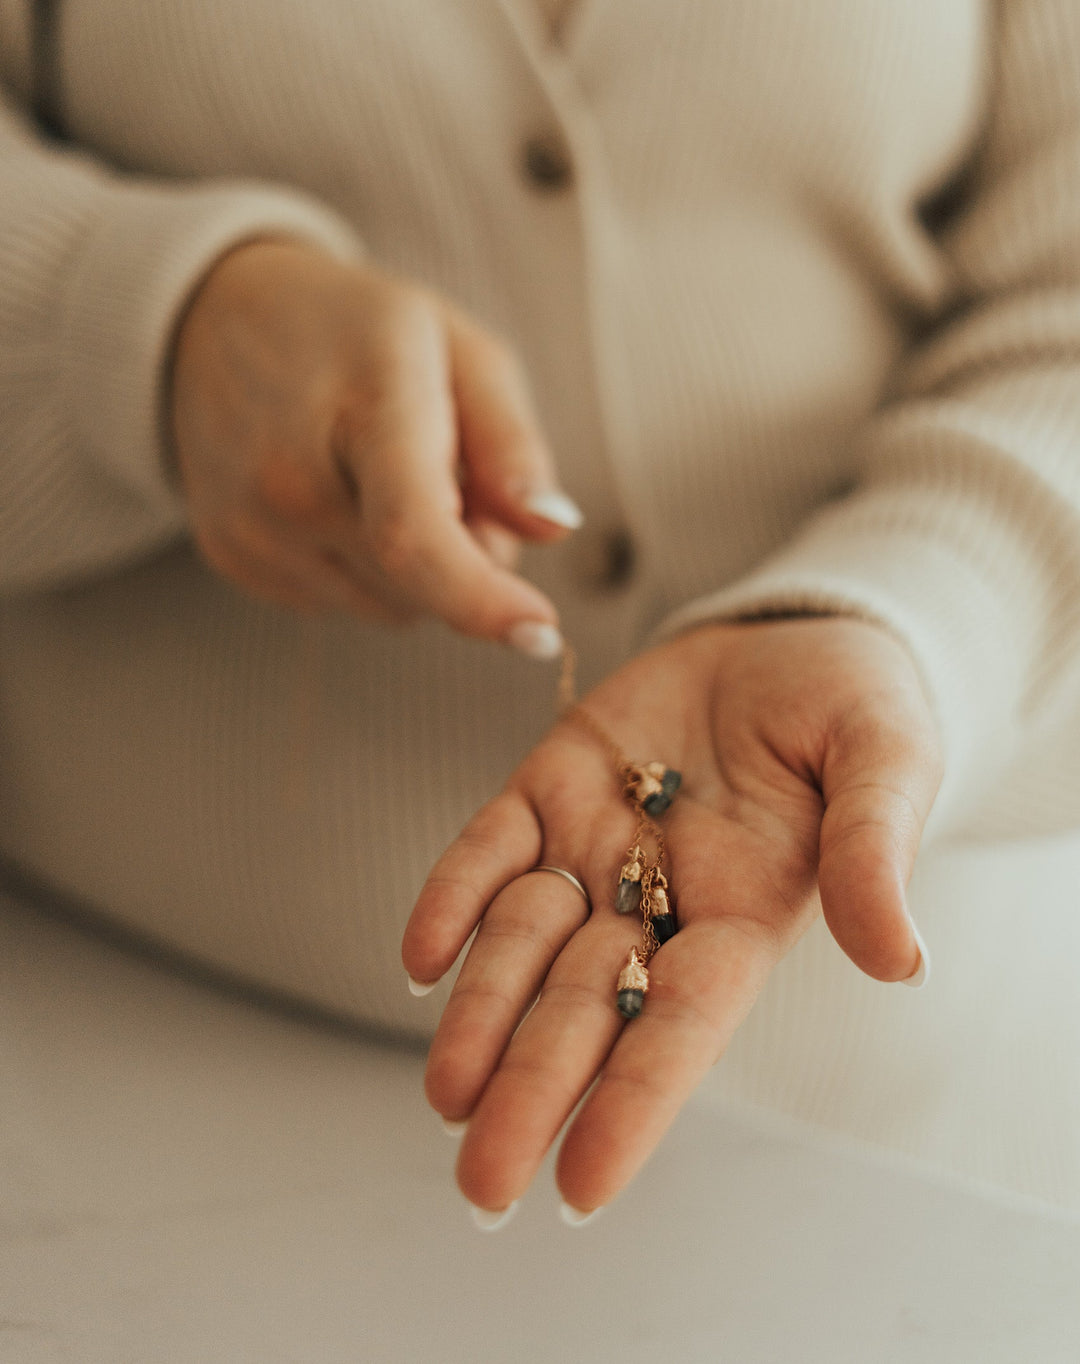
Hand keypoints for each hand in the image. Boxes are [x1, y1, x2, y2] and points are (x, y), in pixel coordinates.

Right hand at [170, 238, 579, 645]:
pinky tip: (341, 497)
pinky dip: (368, 570)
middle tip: (454, 473)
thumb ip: (513, 441)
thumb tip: (555, 527)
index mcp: (363, 409)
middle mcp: (291, 479)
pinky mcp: (234, 560)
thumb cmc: (356, 330)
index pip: (415, 532)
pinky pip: (344, 605)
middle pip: (424, 583)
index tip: (540, 633)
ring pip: (393, 607)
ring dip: (419, 567)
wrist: (212, 319)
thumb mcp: (458, 349)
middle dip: (473, 555)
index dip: (481, 599)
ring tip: (382, 476)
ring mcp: (251, 528)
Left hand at [402, 617, 942, 1218]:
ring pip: (525, 941)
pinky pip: (490, 847)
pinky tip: (421, 954)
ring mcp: (596, 844)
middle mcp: (659, 898)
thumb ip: (875, 852)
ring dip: (481, 1012)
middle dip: (533, 1089)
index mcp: (745, 915)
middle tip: (481, 1182)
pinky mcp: (551, 783)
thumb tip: (902, 962)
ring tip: (445, 1094)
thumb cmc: (857, 711)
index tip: (584, 1186)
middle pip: (587, 1006)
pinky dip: (453, 895)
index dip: (635, 1102)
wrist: (792, 638)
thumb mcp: (888, 764)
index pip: (682, 1024)